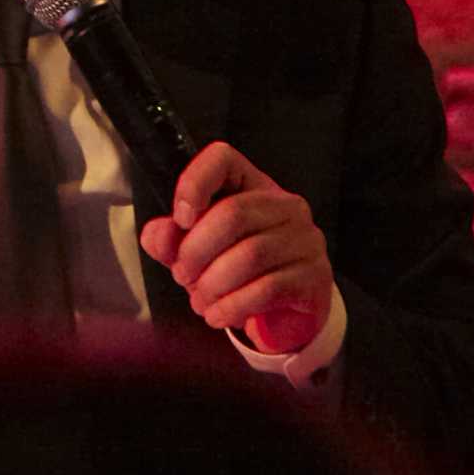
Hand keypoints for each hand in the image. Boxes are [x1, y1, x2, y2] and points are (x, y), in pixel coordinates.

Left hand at [138, 140, 334, 358]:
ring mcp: (306, 239)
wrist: (286, 315)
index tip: (180, 218)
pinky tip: (219, 315)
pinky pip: (268, 288)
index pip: (224, 159)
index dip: (195, 182)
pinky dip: (234, 306)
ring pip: (250, 255)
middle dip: (196, 252)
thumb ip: (173, 241)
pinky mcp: (315, 275)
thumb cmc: (239, 274)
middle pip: (233, 213)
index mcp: (252, 186)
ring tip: (200, 302)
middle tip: (182, 276)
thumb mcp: (200, 254)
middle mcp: (286, 205)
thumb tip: (158, 235)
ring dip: (214, 285)